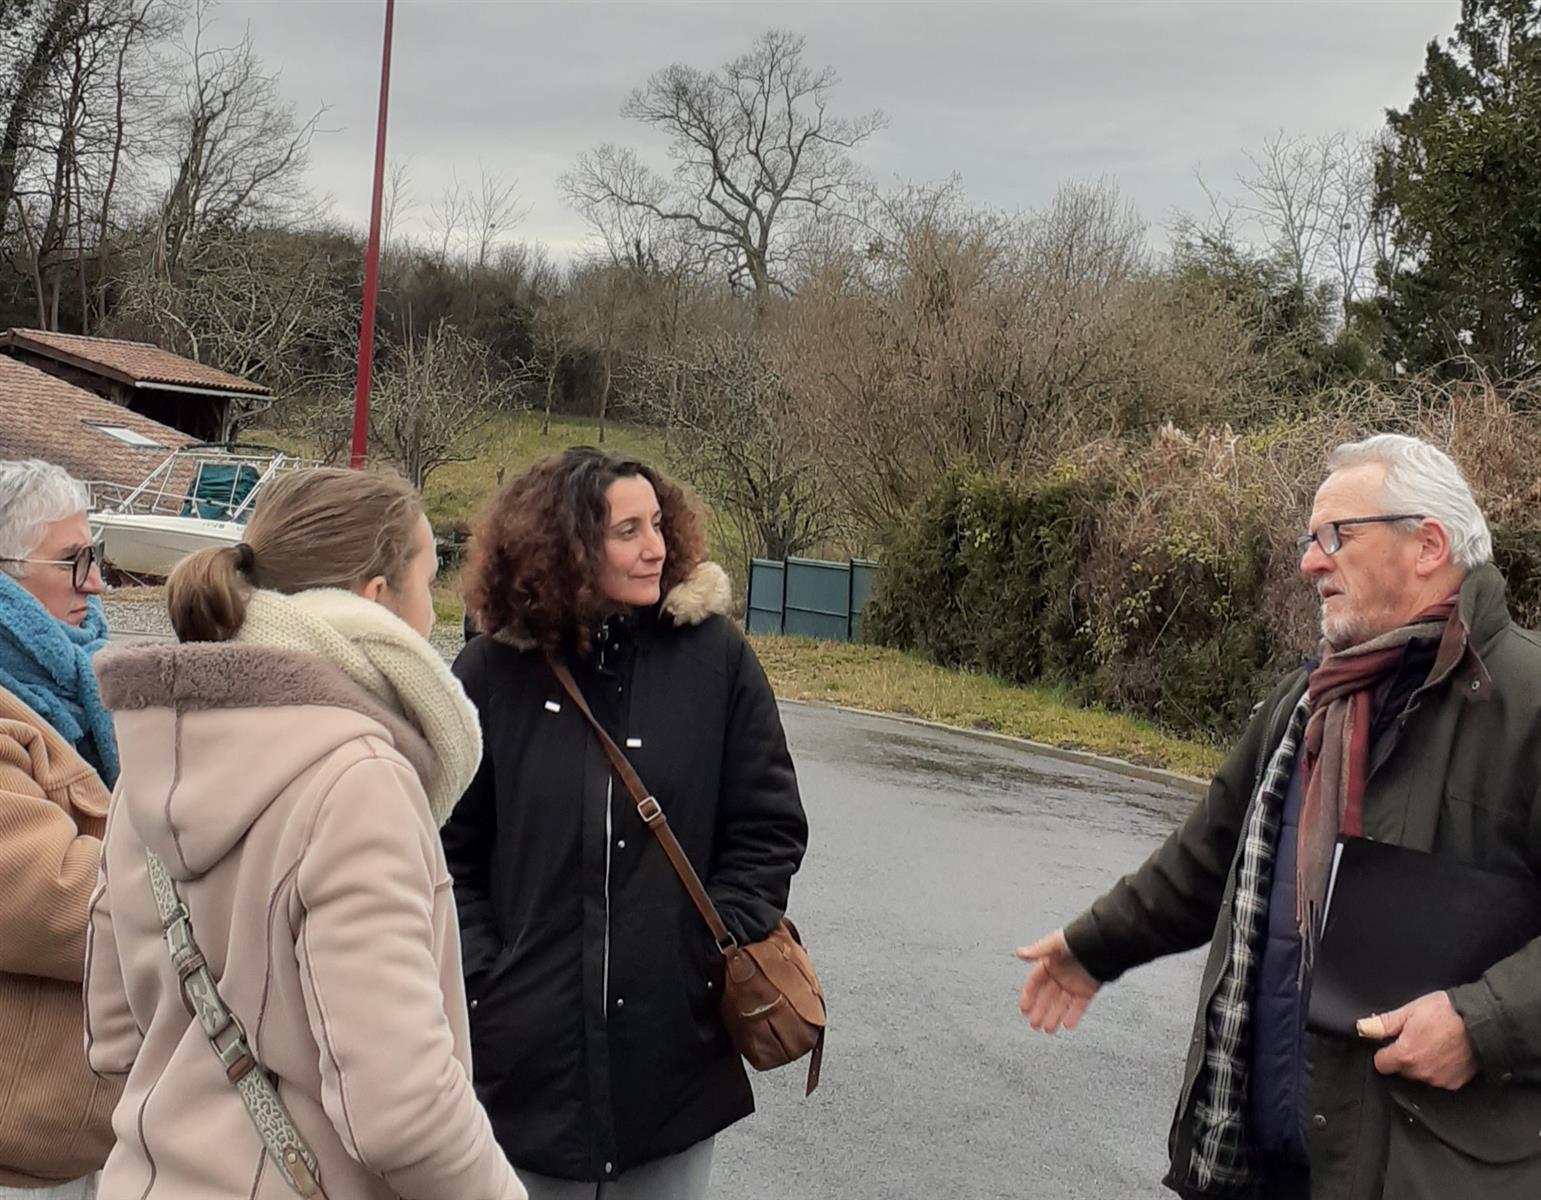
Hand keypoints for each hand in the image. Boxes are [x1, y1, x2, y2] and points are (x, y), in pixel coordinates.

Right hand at [1016, 930, 1100, 1033]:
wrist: (1102, 943)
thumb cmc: (1077, 939)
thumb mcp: (1054, 944)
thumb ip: (1037, 951)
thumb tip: (1019, 953)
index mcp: (1050, 964)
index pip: (1036, 982)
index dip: (1029, 995)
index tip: (1024, 1008)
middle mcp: (1061, 975)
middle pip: (1047, 996)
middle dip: (1040, 1010)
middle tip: (1034, 1024)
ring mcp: (1074, 984)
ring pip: (1062, 1004)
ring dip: (1054, 1017)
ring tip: (1048, 1029)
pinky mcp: (1088, 990)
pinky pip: (1079, 1006)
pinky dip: (1074, 1016)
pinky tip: (1068, 1025)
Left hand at [1359, 991, 1477, 1089]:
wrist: (1482, 1023)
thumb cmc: (1445, 1013)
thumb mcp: (1409, 1011)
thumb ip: (1384, 1024)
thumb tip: (1363, 1028)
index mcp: (1405, 1055)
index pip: (1381, 1064)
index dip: (1383, 1052)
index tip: (1390, 1044)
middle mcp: (1420, 1072)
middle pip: (1401, 1071)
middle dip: (1403, 1058)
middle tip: (1416, 1039)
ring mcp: (1439, 1080)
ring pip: (1420, 1076)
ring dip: (1421, 1065)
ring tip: (1433, 1045)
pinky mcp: (1455, 1084)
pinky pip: (1439, 1080)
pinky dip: (1439, 1070)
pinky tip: (1445, 1055)